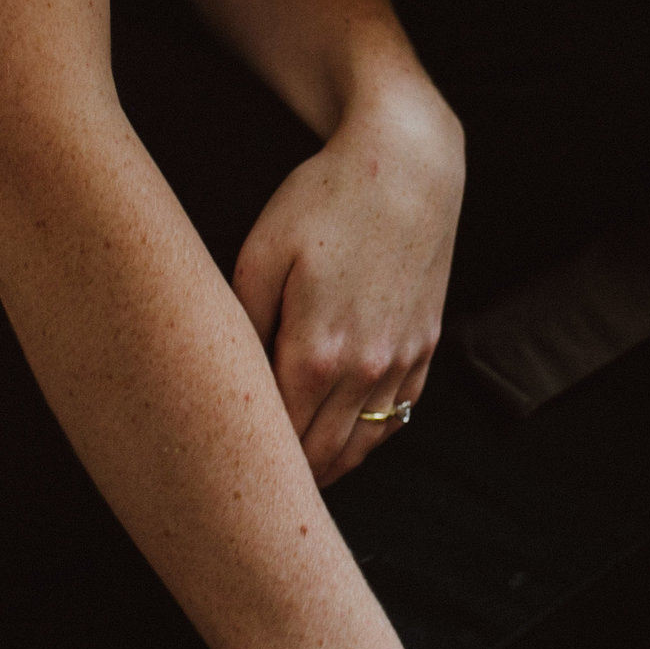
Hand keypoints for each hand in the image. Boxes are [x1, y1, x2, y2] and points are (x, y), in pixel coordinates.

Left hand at [233, 87, 462, 485]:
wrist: (407, 164)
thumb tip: (228, 377)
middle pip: (322, 455)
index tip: (224, 466)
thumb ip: (242, 326)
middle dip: (288, 475)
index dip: (251, 456)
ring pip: (363, 446)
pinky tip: (345, 436)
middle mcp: (365, 370)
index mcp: (315, 353)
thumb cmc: (324, 200)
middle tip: (252, 484)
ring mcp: (402, 361)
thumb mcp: (260, 254)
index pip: (278, 437)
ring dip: (329, 465)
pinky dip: (368, 437)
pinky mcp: (425, 347)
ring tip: (295, 473)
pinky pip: (396, 418)